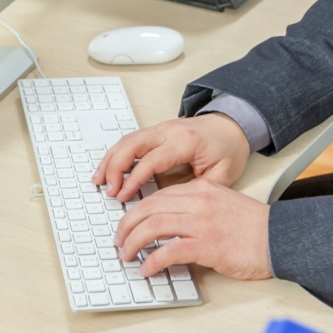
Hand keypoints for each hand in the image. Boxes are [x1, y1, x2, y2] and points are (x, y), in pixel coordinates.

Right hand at [93, 113, 250, 201]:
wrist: (233, 125)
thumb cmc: (229, 149)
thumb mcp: (222, 175)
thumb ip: (195, 190)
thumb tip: (169, 207)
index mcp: (186, 141)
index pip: (151, 160)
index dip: (134, 179)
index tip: (123, 197)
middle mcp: (169, 130)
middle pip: (132, 144)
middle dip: (115, 168)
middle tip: (109, 191)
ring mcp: (161, 128)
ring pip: (127, 140)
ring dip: (110, 160)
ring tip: (98, 181)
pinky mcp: (157, 131)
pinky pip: (131, 140)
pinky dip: (116, 154)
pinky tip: (108, 169)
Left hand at [114, 179, 272, 279]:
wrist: (281, 238)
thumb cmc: (255, 227)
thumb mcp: (223, 204)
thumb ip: (197, 208)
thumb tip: (168, 227)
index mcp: (202, 189)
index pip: (158, 196)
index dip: (136, 212)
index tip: (127, 225)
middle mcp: (199, 202)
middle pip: (148, 209)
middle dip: (127, 226)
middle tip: (119, 241)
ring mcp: (202, 223)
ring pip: (153, 226)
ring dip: (133, 242)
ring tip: (126, 255)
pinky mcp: (207, 246)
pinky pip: (169, 251)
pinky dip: (152, 261)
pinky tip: (147, 269)